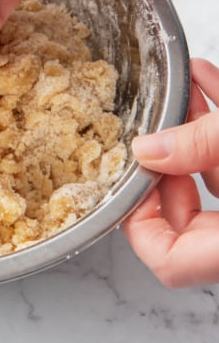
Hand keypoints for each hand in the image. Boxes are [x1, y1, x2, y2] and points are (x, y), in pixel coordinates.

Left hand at [122, 59, 218, 287]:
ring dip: (198, 128)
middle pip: (190, 215)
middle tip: (162, 126)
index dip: (139, 220)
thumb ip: (200, 145)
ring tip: (187, 85)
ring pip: (218, 177)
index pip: (169, 261)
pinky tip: (209, 80)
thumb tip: (148, 148)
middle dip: (171, 158)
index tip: (133, 177)